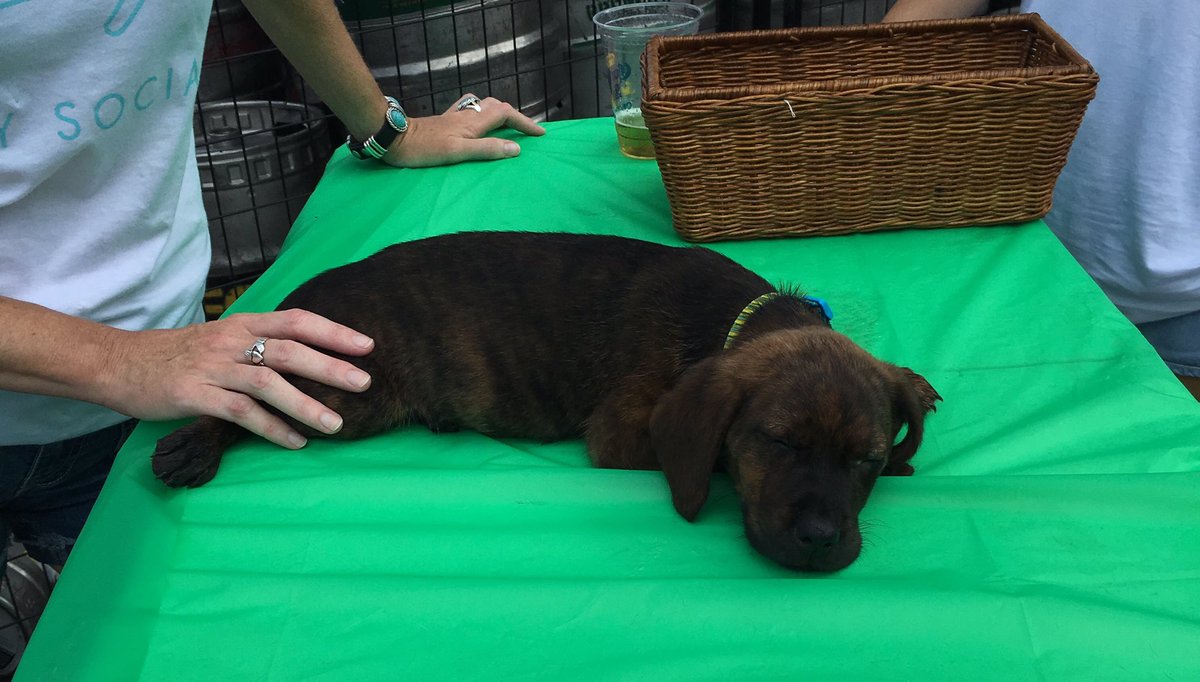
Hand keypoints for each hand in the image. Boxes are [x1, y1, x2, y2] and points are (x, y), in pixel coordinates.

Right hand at [103, 310, 373, 449]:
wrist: (119, 363)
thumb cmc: (179, 353)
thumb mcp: (223, 338)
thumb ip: (260, 343)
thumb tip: (309, 356)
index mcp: (243, 324)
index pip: (296, 320)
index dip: (333, 331)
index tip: (368, 345)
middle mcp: (231, 341)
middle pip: (288, 350)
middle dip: (330, 366)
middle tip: (365, 382)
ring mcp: (213, 368)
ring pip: (268, 383)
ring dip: (305, 404)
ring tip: (336, 425)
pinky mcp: (195, 396)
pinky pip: (240, 413)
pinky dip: (271, 428)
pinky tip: (295, 442)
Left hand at [385, 94, 545, 167]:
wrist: (394, 138)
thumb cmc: (425, 149)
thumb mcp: (458, 152)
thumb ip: (487, 149)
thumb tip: (516, 149)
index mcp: (473, 122)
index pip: (507, 114)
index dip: (525, 123)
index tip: (540, 133)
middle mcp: (466, 115)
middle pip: (497, 107)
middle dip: (515, 116)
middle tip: (527, 130)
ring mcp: (455, 116)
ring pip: (484, 107)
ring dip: (500, 113)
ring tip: (508, 125)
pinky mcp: (445, 121)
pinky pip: (470, 111)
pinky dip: (482, 114)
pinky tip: (477, 122)